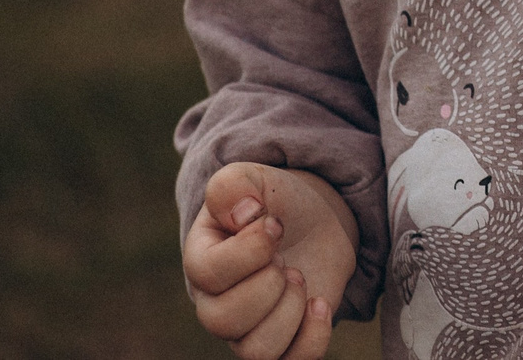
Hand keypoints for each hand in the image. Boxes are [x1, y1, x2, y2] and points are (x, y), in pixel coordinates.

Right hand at [183, 163, 355, 358]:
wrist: (312, 221)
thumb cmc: (275, 202)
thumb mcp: (254, 179)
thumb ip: (233, 185)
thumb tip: (243, 214)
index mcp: (202, 260)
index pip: (208, 273)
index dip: (250, 249)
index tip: (275, 223)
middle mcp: (216, 303)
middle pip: (224, 320)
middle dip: (268, 283)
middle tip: (285, 258)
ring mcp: (248, 328)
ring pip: (255, 351)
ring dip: (289, 311)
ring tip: (299, 277)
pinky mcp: (283, 341)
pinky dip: (312, 338)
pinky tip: (320, 303)